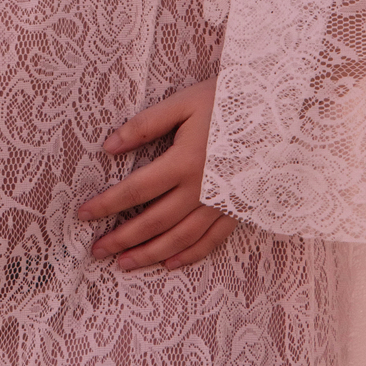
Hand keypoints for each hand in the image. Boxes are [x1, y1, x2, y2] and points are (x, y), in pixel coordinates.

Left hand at [76, 77, 237, 271]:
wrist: (282, 110)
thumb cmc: (229, 100)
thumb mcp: (184, 103)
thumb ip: (145, 125)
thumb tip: (109, 146)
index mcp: (183, 162)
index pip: (135, 191)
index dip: (106, 205)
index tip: (83, 215)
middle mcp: (201, 190)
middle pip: (154, 222)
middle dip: (122, 239)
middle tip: (97, 251)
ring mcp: (222, 204)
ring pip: (180, 239)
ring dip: (150, 254)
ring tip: (124, 264)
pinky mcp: (240, 209)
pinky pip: (212, 240)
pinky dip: (190, 255)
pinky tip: (170, 263)